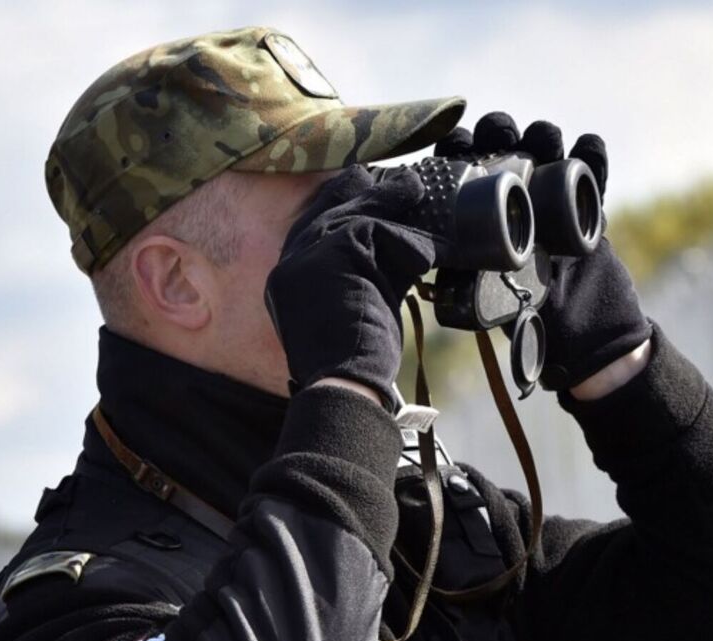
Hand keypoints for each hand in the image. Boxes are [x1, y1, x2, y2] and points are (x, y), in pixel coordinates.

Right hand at [265, 165, 436, 409]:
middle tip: (398, 184)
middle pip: (329, 207)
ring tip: (416, 191)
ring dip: (391, 200)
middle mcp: (291, 262)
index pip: (311, 225)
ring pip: (355, 211)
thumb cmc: (351, 364)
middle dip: (364, 191)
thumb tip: (391, 250)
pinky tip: (425, 240)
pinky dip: (405, 234)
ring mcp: (309, 255)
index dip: (342, 204)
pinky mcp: (337, 252)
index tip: (368, 191)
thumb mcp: (346, 312)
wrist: (342, 385)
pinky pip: (377, 228)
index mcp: (287, 278)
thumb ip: (356, 278)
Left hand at [435, 112, 652, 392]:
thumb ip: (465, 279)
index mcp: (480, 211)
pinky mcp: (589, 202)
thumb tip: (430, 267)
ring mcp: (553, 194)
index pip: (463, 167)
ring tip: (544, 141)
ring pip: (545, 148)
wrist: (585, 335)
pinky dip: (592, 154)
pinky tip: (587, 145)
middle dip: (499, 131)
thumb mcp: (487, 298)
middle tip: (499, 136)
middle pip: (502, 145)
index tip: (457, 143)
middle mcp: (514, 194)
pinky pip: (593, 170)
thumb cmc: (532, 319)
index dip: (458, 148)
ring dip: (542, 136)